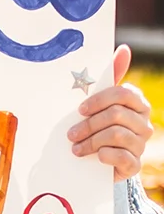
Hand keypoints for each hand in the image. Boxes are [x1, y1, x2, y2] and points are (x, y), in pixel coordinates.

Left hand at [67, 44, 153, 181]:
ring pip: (116, 134)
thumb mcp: (98, 99)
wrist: (97, 158)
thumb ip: (110, 75)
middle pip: (116, 115)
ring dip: (91, 141)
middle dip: (89, 124)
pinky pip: (122, 156)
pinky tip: (94, 157)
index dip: (98, 100)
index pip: (122, 93)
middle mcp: (143, 122)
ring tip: (76, 147)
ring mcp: (141, 144)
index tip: (79, 109)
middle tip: (71, 133)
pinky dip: (104, 155)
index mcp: (136, 103)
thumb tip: (124, 49)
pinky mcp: (135, 164)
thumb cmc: (97, 122)